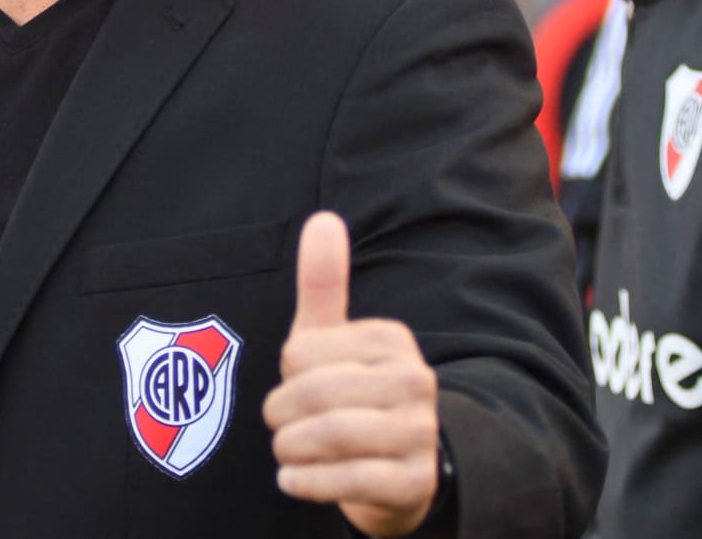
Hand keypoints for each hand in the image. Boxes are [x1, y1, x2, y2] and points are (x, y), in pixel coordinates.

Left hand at [263, 212, 439, 536]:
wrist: (401, 471)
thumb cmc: (353, 395)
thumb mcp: (333, 341)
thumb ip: (323, 284)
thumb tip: (322, 219)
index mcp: (391, 340)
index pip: (300, 353)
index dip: (285, 375)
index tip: (297, 384)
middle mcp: (415, 381)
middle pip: (312, 394)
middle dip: (281, 416)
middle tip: (281, 426)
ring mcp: (420, 432)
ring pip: (327, 437)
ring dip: (290, 451)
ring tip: (288, 453)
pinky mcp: (415, 482)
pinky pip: (345, 480)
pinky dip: (306, 482)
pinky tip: (294, 480)